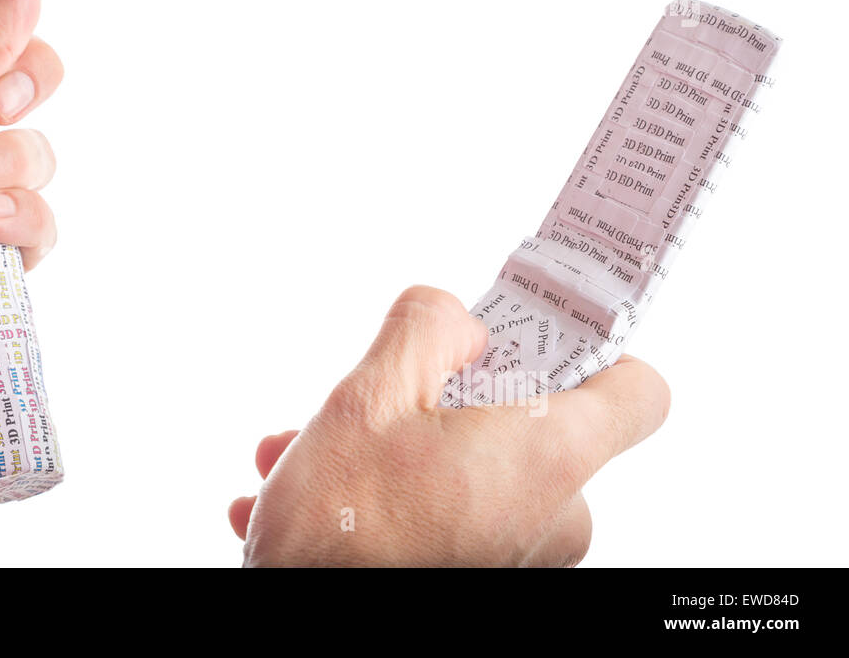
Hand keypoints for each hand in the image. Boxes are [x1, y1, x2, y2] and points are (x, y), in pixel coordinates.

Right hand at [228, 286, 669, 565]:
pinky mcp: (488, 577)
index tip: (530, 340)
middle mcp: (552, 518)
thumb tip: (459, 325)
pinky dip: (401, 496)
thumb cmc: (339, 529)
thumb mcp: (368, 394)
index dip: (589, 352)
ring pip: (479, 470)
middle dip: (448, 403)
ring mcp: (522, 558)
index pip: (638, 393)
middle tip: (383, 405)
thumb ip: (429, 327)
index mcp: (546, 458)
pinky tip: (332, 493)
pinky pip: (458, 515)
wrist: (297, 609)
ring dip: (406, 450)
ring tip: (326, 453)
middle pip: (534, 426)